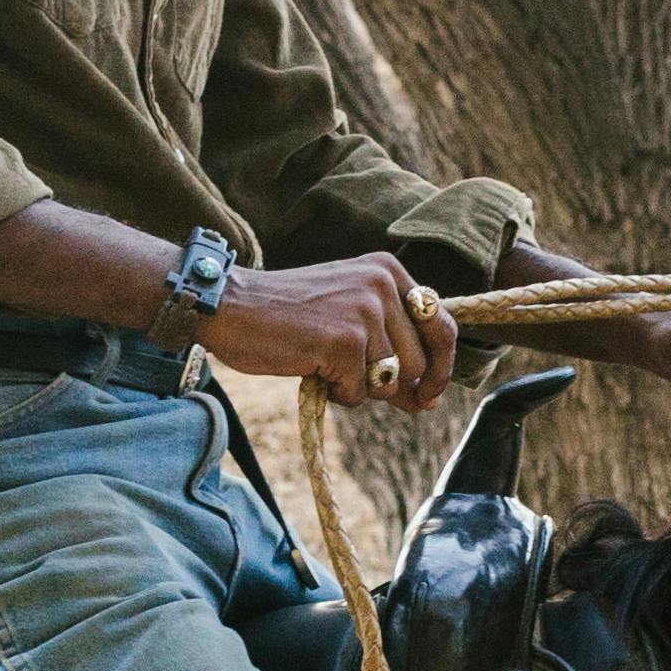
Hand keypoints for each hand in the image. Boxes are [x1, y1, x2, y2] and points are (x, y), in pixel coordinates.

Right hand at [214, 249, 461, 408]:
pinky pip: (359, 392)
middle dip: (394, 385)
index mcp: (388, 271)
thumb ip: (391, 346)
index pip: (442, 326)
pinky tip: (311, 368)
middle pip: (420, 362)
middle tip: (357, 383)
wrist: (229, 305)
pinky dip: (336, 392)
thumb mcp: (346, 314)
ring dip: (359, 387)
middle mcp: (383, 285)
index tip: (431, 394)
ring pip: (391, 381)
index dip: (441, 367)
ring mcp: (366, 311)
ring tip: (324, 364)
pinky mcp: (346, 340)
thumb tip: (429, 400)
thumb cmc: (285, 316)